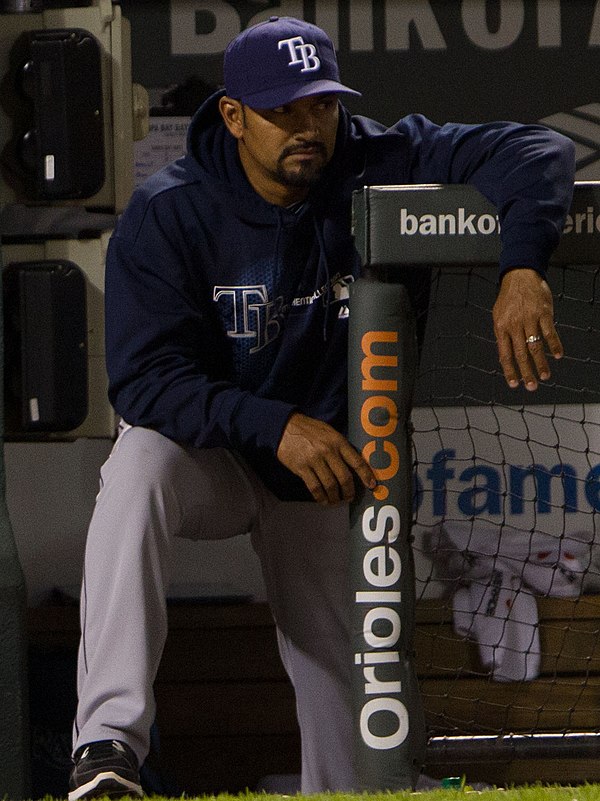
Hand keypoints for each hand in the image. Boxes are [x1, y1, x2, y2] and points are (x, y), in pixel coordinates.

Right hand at [277, 412, 376, 504]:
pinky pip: (314, 487)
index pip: (356, 461)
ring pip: (330, 485)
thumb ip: (340, 445)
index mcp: (338, 441)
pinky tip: (323, 500)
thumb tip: (353, 462)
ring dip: (335, 497)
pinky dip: (320, 497)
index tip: (372, 486)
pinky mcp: (302, 468)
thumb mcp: (329, 431)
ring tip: (336, 501)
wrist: (284, 426)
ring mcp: (314, 460)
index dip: (366, 475)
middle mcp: (328, 451)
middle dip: (349, 491)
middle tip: (349, 498)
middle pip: (344, 477)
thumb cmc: (309, 429)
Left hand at [493, 268, 562, 390]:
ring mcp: (529, 319)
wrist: (520, 276)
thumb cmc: (509, 298)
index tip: (514, 384)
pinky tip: (557, 356)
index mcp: (501, 327)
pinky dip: (554, 345)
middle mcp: (514, 325)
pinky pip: (549, 332)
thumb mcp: (498, 316)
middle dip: (526, 372)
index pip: (505, 354)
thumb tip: (505, 357)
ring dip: (541, 363)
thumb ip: (502, 335)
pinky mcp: (544, 313)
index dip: (509, 371)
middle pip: (521, 354)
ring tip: (545, 376)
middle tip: (532, 387)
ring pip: (535, 346)